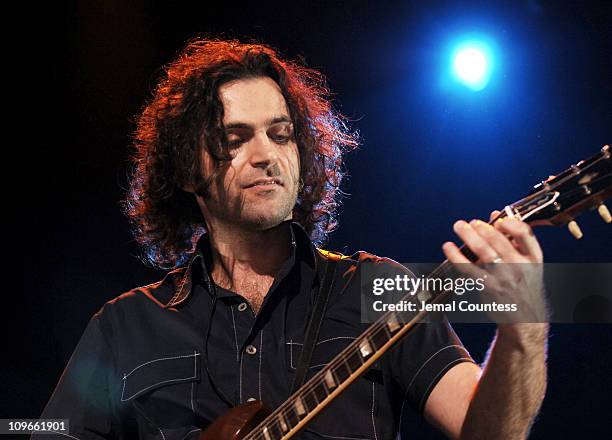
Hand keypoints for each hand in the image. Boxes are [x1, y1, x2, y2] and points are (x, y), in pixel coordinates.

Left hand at [442, 211, 548, 329]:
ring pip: (483, 251)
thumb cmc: (524, 286)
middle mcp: (520, 266)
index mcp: (533, 257)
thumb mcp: (528, 262)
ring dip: (468, 235)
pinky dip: (456, 256)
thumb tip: (495, 215)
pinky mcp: (487, 287)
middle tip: (470, 222)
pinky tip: (448, 247)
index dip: (509, 222)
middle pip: (499, 240)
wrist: (526, 319)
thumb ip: (513, 239)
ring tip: (459, 226)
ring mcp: (503, 277)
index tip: (498, 220)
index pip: (524, 233)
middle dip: (482, 227)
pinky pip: (468, 268)